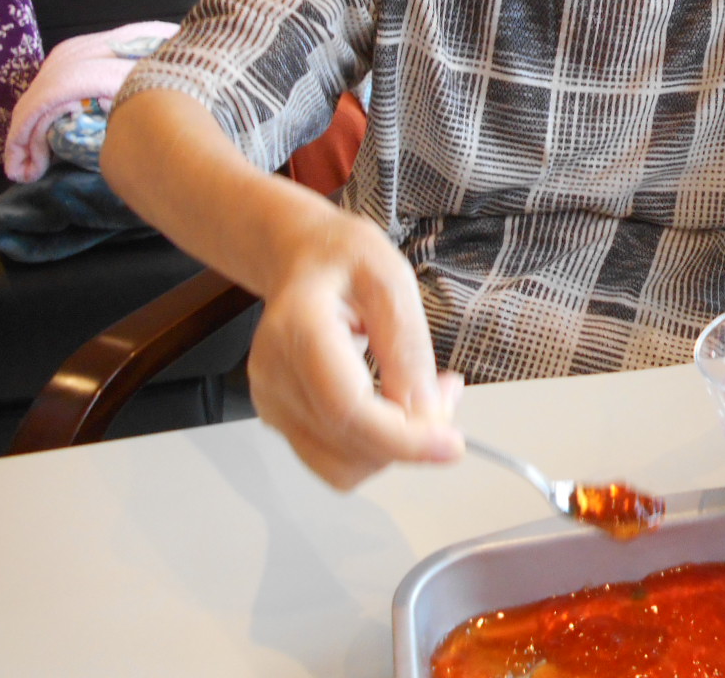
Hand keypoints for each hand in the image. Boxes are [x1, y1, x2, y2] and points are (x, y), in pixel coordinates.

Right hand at [246, 209, 463, 488]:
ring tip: (423, 394)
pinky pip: (334, 459)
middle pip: (348, 444)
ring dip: (394, 446)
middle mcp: (275, 375)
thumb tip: (429, 417)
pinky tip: (393, 404)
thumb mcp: (392, 281)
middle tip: (448, 391)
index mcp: (300, 329)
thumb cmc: (343, 259)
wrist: (301, 259)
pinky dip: (374, 446)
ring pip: (342, 466)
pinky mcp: (280, 419)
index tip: (451, 444)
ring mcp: (272, 402)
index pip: (348, 409)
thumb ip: (409, 349)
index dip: (403, 438)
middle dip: (411, 436)